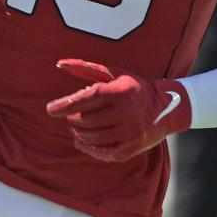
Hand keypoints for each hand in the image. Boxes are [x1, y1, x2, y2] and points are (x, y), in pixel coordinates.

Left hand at [46, 59, 191, 162]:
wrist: (166, 108)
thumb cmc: (133, 88)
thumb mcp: (114, 74)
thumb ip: (85, 68)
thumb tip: (59, 64)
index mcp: (121, 91)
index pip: (88, 98)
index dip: (66, 104)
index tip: (50, 109)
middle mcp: (127, 113)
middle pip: (86, 119)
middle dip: (72, 117)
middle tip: (70, 114)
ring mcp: (129, 133)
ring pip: (90, 137)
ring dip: (77, 131)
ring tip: (76, 125)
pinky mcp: (129, 150)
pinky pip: (100, 152)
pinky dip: (86, 147)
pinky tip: (82, 140)